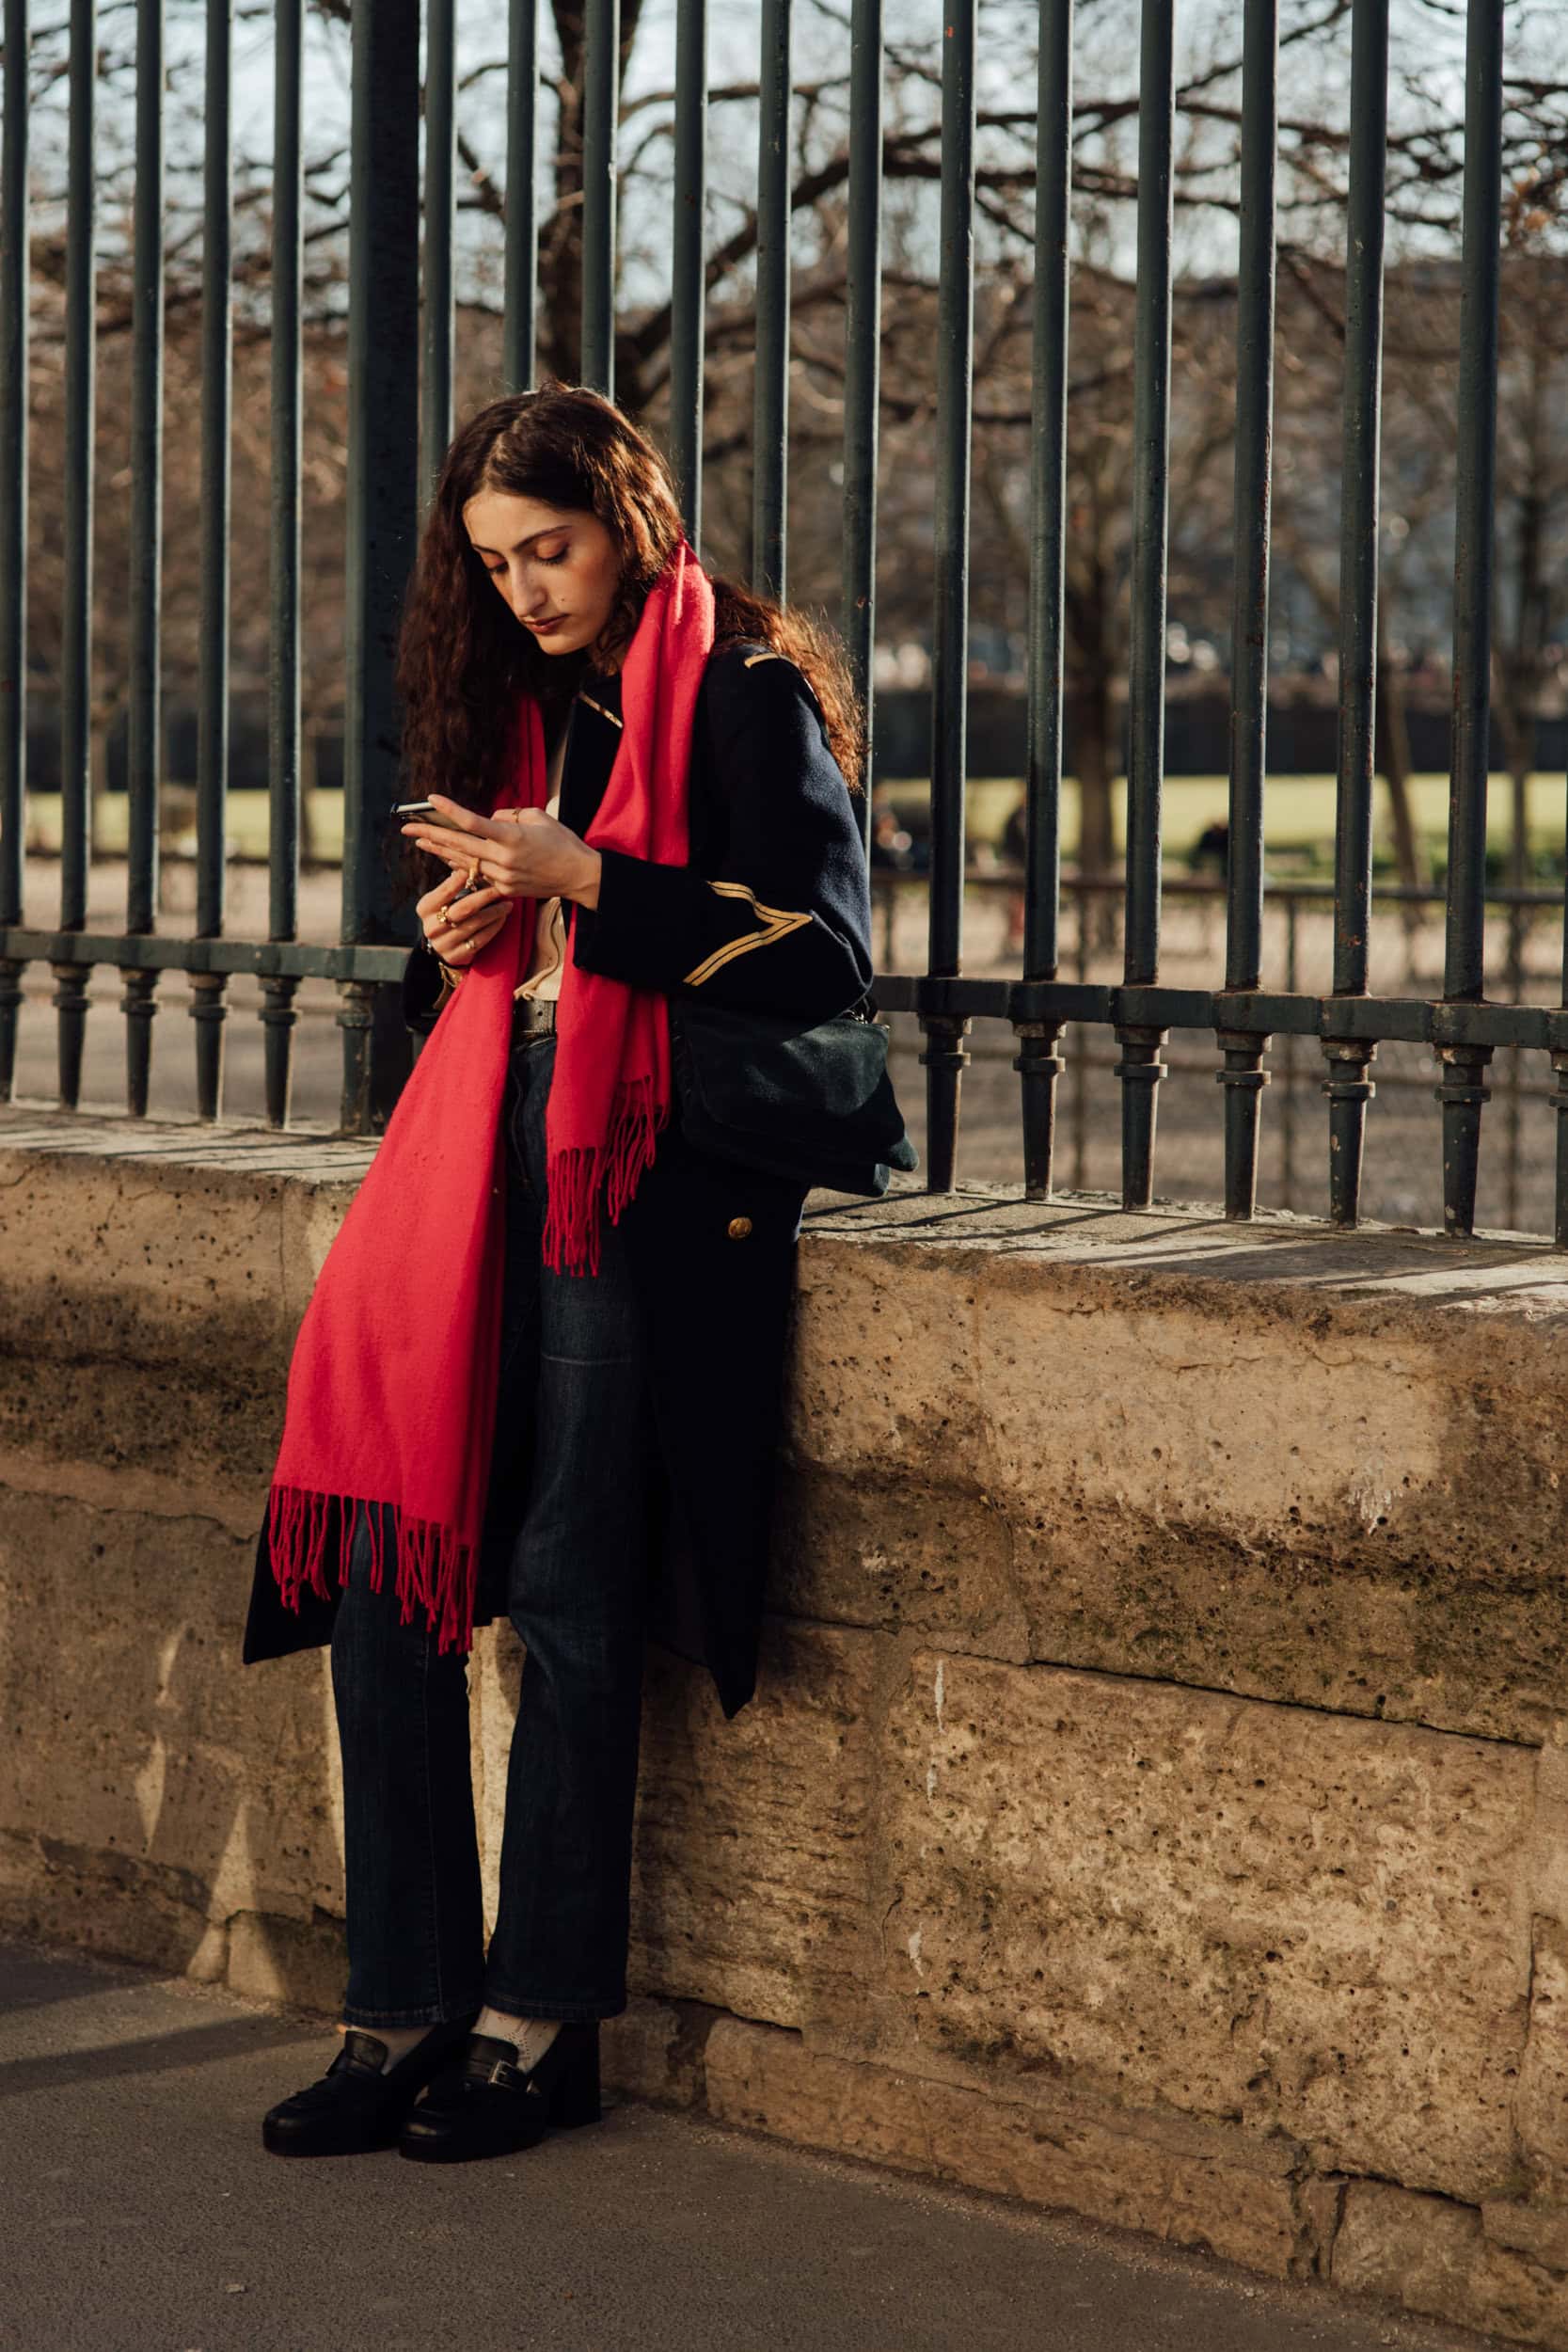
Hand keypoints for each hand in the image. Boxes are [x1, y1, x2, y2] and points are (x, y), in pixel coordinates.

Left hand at [402, 793, 602, 908]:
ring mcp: (502, 877)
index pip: (472, 822)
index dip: (449, 810)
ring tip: (419, 841)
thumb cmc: (562, 841)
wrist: (579, 876)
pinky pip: (478, 874)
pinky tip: (447, 857)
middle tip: (407, 827)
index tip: (430, 799)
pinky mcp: (504, 890)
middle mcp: (503, 858)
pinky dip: (463, 865)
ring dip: (440, 851)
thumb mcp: (537, 817)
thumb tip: (488, 819)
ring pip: (464, 862)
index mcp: (511, 836)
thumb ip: (508, 815)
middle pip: (459, 844)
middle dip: (430, 835)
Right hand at [416, 867, 514, 967]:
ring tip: (507, 904)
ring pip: (474, 924)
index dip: (460, 881)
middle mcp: (431, 927)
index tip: (477, 871)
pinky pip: (480, 940)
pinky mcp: (456, 956)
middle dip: (484, 897)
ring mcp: (443, 943)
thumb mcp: (444, 899)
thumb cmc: (447, 913)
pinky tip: (502, 918)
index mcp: (425, 908)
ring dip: (494, 912)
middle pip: (463, 909)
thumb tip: (469, 862)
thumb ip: (454, 883)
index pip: (444, 892)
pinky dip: (494, 927)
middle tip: (499, 890)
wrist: (444, 945)